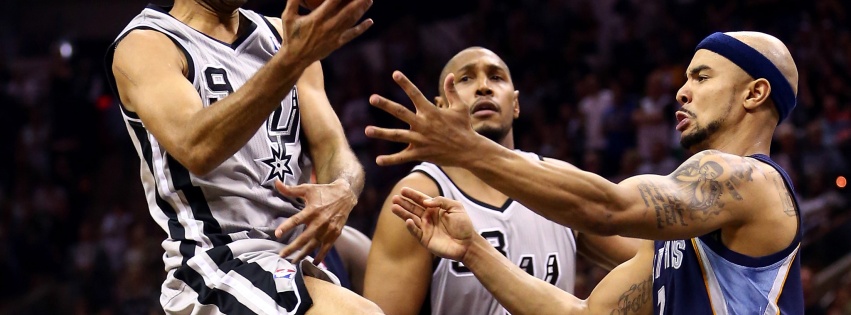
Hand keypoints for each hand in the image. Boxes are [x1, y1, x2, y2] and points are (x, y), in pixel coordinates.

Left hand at [274, 179, 356, 264]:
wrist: (345, 195)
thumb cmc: (323, 192)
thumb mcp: (307, 188)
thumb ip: (290, 190)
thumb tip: (276, 183)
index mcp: (312, 210)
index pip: (296, 220)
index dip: (286, 227)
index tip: (277, 234)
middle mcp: (320, 221)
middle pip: (304, 238)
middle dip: (292, 248)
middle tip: (281, 255)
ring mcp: (328, 229)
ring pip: (314, 245)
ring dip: (303, 254)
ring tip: (293, 262)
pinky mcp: (335, 234)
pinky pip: (326, 248)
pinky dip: (321, 256)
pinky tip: (313, 262)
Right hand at [280, 0, 373, 62]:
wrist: (296, 58)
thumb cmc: (291, 35)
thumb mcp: (288, 16)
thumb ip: (293, 1)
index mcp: (316, 18)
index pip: (332, 2)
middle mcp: (328, 27)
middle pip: (347, 11)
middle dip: (357, 1)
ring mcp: (334, 36)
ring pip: (351, 21)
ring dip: (362, 10)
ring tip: (370, 0)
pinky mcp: (337, 43)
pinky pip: (352, 34)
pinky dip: (362, 28)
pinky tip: (370, 21)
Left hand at [364, 71, 483, 166]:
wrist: (468, 150)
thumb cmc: (464, 127)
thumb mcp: (460, 107)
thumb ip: (452, 91)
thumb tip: (450, 75)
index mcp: (431, 111)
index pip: (415, 94)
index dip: (405, 83)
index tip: (395, 74)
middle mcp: (423, 124)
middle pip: (400, 112)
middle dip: (385, 105)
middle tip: (372, 98)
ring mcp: (420, 140)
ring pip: (397, 136)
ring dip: (381, 133)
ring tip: (367, 130)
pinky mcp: (420, 154)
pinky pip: (402, 157)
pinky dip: (390, 160)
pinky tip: (378, 161)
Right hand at [390, 187, 475, 260]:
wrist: (468, 244)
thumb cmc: (464, 225)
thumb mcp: (456, 207)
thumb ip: (441, 201)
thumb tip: (426, 201)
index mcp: (435, 209)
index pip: (421, 199)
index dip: (412, 195)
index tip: (403, 190)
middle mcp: (428, 218)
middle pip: (413, 208)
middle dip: (403, 203)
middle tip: (394, 198)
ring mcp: (426, 229)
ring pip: (411, 219)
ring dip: (402, 213)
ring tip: (393, 207)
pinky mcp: (425, 239)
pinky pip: (416, 232)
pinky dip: (411, 227)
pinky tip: (407, 220)